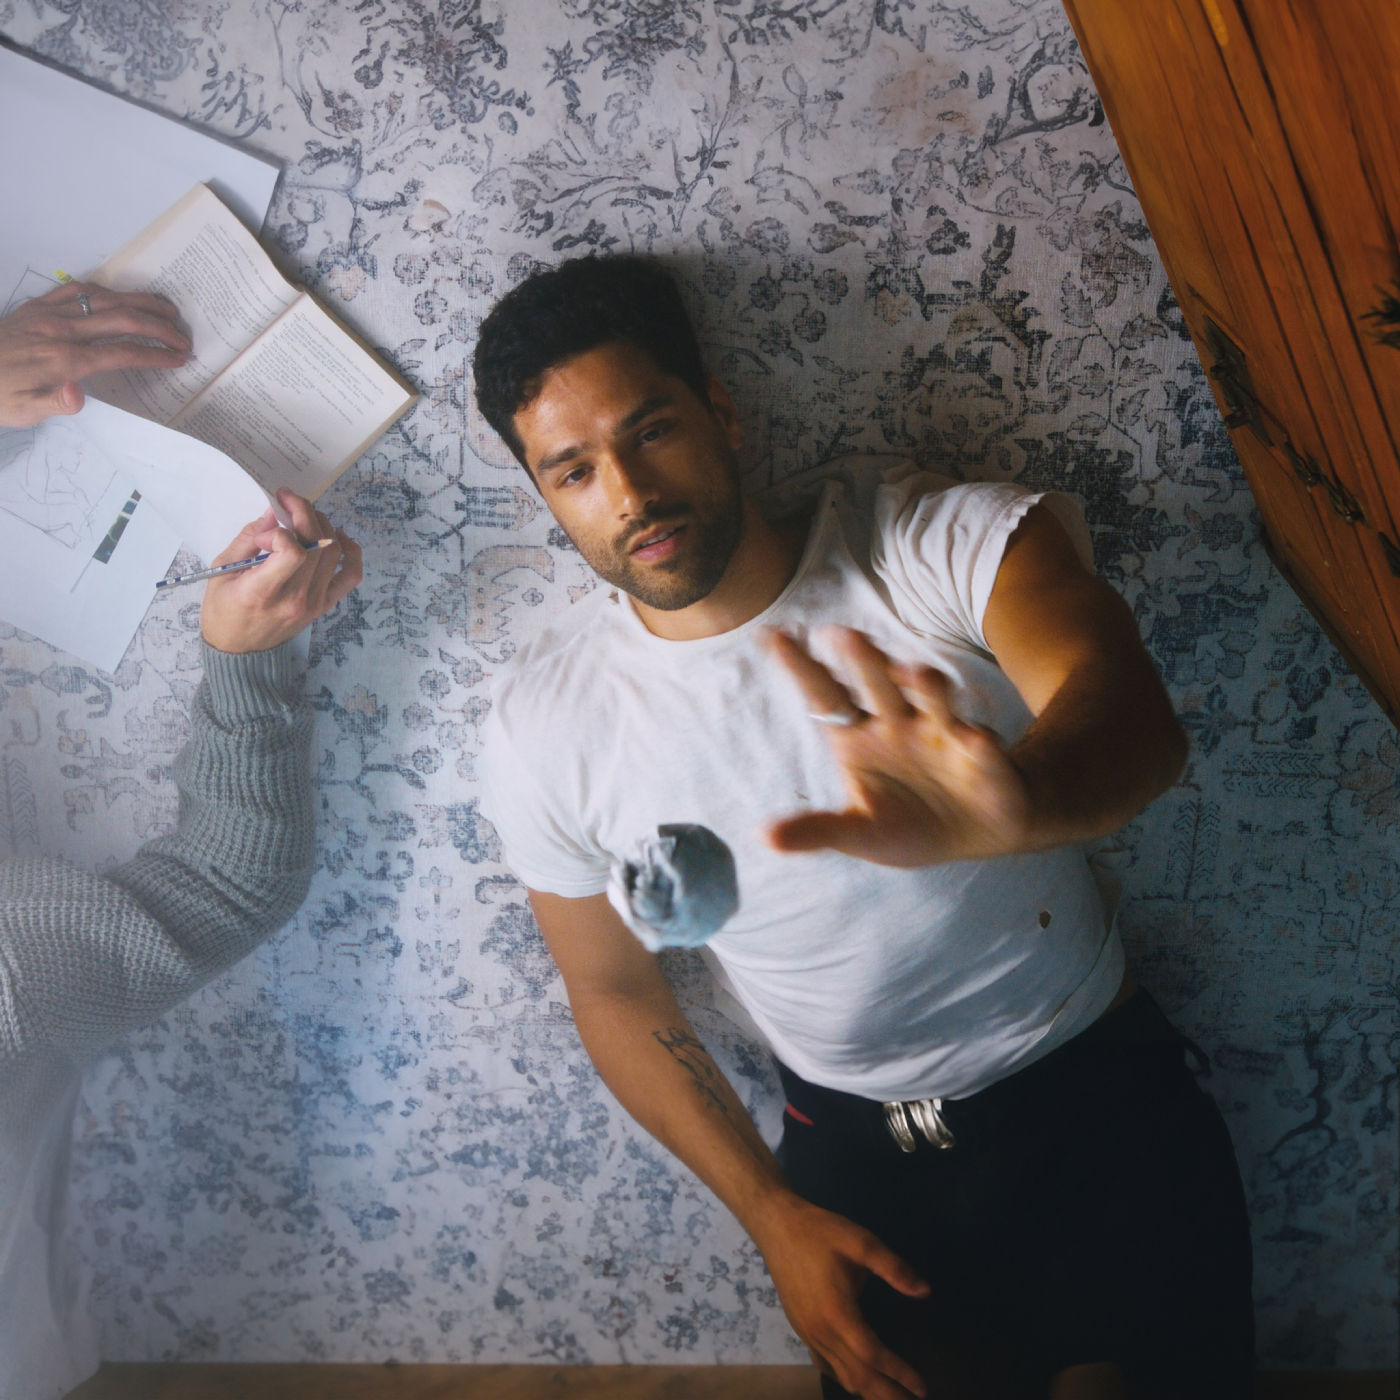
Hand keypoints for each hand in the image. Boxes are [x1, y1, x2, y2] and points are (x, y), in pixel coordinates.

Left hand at [0, 281, 190, 427]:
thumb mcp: (23, 411)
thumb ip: (55, 404)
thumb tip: (79, 394)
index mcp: (64, 360)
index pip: (122, 353)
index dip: (156, 355)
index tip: (180, 360)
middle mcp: (61, 331)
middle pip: (123, 320)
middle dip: (160, 328)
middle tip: (184, 338)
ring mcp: (49, 314)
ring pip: (106, 299)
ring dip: (141, 302)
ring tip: (167, 309)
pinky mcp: (37, 306)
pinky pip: (78, 290)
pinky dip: (105, 291)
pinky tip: (119, 297)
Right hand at [200, 488, 362, 653]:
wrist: (239, 650)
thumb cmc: (223, 610)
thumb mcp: (222, 571)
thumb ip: (247, 540)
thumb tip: (272, 513)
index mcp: (262, 591)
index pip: (292, 551)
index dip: (281, 531)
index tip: (265, 531)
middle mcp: (294, 598)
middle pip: (316, 544)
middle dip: (303, 512)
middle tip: (288, 500)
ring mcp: (314, 602)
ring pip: (333, 552)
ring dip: (322, 525)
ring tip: (303, 516)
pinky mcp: (325, 605)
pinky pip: (351, 575)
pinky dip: (351, 552)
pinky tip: (338, 536)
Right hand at [753, 1195, 929, 1399]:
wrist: (777, 1226)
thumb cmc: (820, 1232)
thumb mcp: (862, 1242)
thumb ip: (894, 1268)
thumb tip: (924, 1291)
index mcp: (838, 1313)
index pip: (873, 1355)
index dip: (899, 1373)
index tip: (921, 1386)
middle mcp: (821, 1332)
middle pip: (857, 1376)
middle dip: (886, 1393)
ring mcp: (807, 1334)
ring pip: (840, 1375)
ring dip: (867, 1390)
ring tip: (890, 1397)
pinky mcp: (800, 1329)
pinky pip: (824, 1364)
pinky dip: (844, 1377)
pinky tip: (856, 1379)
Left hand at [764, 626, 1031, 866]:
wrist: (973, 833)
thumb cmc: (906, 825)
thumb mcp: (858, 833)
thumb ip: (817, 831)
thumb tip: (764, 838)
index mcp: (858, 737)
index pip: (825, 696)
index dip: (801, 668)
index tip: (775, 637)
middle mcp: (897, 723)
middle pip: (876, 685)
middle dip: (862, 661)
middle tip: (841, 634)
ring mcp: (942, 733)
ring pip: (932, 699)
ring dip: (925, 685)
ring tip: (913, 674)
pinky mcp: (983, 757)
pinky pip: (980, 745)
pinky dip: (978, 740)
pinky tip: (975, 739)